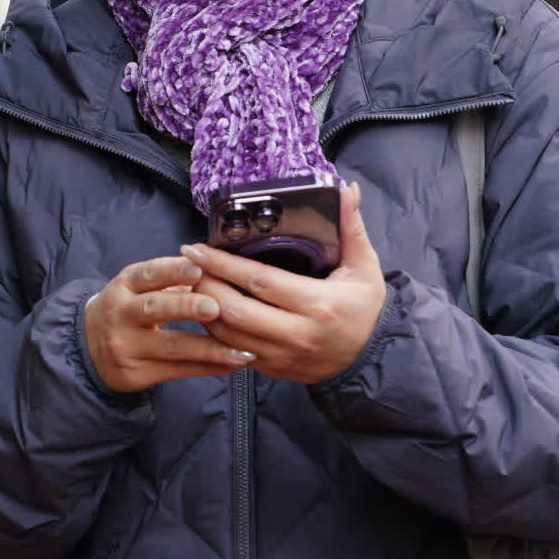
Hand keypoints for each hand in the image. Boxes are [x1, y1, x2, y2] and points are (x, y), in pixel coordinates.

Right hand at [85, 257, 256, 393]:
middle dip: (186, 307)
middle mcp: (120, 315)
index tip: (198, 269)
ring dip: (209, 348)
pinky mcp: (134, 374)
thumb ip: (169, 280)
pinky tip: (232, 364)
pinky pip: (176, 371)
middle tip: (215, 307)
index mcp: (124, 286)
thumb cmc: (126, 310)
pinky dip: (207, 368)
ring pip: (171, 346)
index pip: (147, 275)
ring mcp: (125, 347)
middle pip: (154, 309)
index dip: (172, 271)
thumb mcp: (136, 288)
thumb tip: (211, 268)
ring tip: (240, 349)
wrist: (87, 348)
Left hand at [184, 184, 388, 384]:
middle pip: (236, 310)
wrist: (372, 359)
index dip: (224, 265)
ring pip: (229, 335)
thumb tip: (345, 189)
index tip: (197, 249)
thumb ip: (352, 227)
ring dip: (203, 309)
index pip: (260, 281)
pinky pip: (233, 351)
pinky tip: (204, 310)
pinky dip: (214, 332)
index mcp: (318, 304)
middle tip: (185, 264)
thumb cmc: (365, 309)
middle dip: (205, 286)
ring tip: (188, 284)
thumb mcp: (365, 267)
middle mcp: (297, 333)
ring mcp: (283, 355)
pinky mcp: (273, 369)